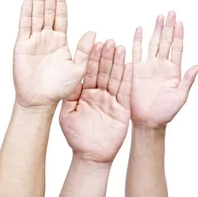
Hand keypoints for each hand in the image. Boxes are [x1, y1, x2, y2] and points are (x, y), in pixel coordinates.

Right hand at [14, 0, 95, 107]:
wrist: (41, 100)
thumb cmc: (60, 87)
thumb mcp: (78, 68)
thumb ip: (85, 50)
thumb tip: (93, 31)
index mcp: (61, 41)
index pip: (61, 16)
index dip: (60, 1)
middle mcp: (47, 37)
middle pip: (48, 10)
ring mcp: (34, 40)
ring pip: (37, 14)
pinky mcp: (23, 46)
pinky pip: (25, 26)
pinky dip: (26, 13)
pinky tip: (29, 0)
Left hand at [59, 40, 132, 163]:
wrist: (90, 156)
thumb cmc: (76, 137)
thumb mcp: (68, 113)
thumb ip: (70, 96)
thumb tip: (69, 77)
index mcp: (85, 93)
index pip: (89, 72)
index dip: (92, 58)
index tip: (94, 43)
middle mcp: (100, 94)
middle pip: (104, 71)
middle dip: (107, 56)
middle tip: (109, 40)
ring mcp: (112, 100)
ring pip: (116, 78)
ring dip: (118, 63)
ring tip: (120, 47)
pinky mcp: (122, 108)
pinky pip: (125, 91)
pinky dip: (128, 79)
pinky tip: (130, 66)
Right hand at [131, 12, 197, 127]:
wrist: (148, 122)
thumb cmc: (166, 112)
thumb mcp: (181, 96)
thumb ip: (188, 80)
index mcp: (174, 70)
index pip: (177, 48)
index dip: (179, 35)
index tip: (180, 21)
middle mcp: (161, 65)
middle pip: (165, 41)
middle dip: (168, 27)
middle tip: (170, 12)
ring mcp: (148, 67)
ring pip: (152, 44)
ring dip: (155, 30)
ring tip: (159, 16)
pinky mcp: (136, 71)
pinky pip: (136, 52)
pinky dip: (137, 41)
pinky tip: (139, 29)